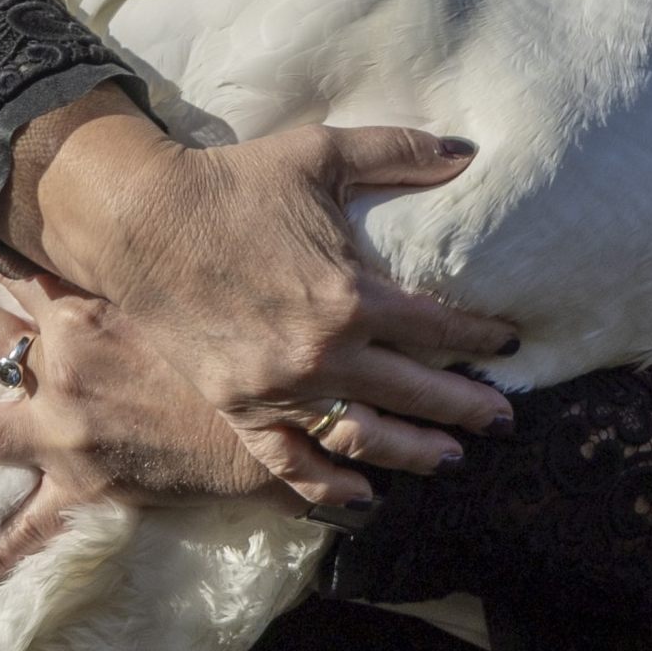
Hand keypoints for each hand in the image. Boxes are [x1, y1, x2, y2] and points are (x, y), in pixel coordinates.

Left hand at [0, 275, 301, 587]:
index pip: (19, 266)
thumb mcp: (184, 290)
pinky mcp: (81, 482)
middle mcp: (59, 366)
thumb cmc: (239, 348)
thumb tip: (126, 220)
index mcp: (85, 309)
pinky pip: (28, 526)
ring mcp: (61, 429)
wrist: (278, 425)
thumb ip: (142, 264)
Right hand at [2, 88, 516, 503]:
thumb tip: (466, 151)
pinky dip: (330, 489)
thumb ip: (399, 152)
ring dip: (416, 453)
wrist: (142, 223)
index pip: (440, 329)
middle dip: (469, 408)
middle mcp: (324, 354)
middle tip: (505, 419)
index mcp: (352, 295)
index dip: (483, 338)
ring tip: (452, 459)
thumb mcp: (321, 153)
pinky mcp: (240, 409)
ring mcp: (281, 390)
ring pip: (366, 439)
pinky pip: (292, 463)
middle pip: (418, 393)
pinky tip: (364, 499)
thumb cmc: (234, 184)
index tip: (509, 343)